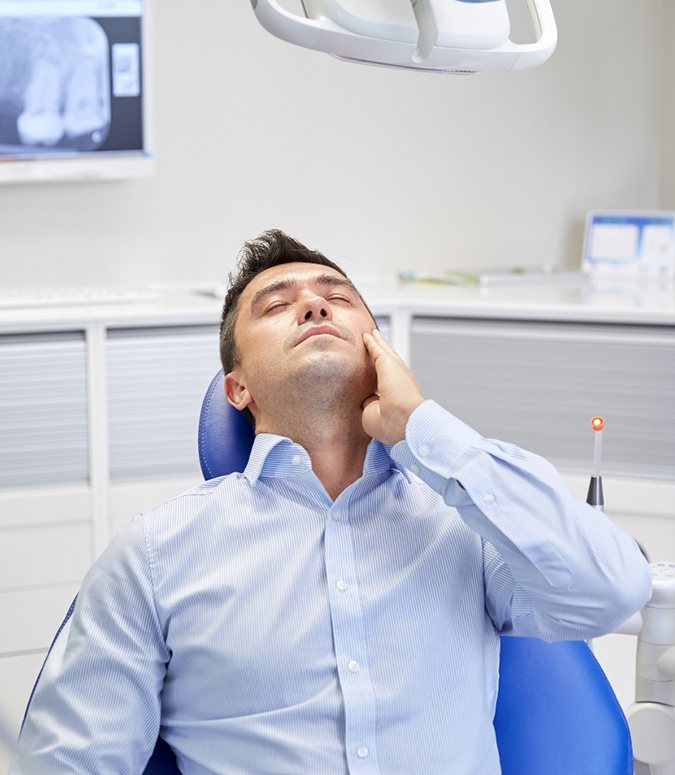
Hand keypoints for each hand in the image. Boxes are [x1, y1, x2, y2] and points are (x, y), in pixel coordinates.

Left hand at [361, 329, 424, 445]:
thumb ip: (368, 405)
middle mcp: (400, 382)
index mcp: (399, 397)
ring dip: (378, 344)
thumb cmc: (389, 424)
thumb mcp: (373, 416)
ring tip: (373, 334)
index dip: (383, 381)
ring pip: (384, 353)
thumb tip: (367, 396)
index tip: (378, 380)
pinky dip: (371, 342)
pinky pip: (376, 349)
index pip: (388, 386)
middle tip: (379, 345)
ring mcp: (396, 370)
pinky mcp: (388, 362)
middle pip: (390, 365)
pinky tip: (366, 335)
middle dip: (384, 356)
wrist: (402, 418)